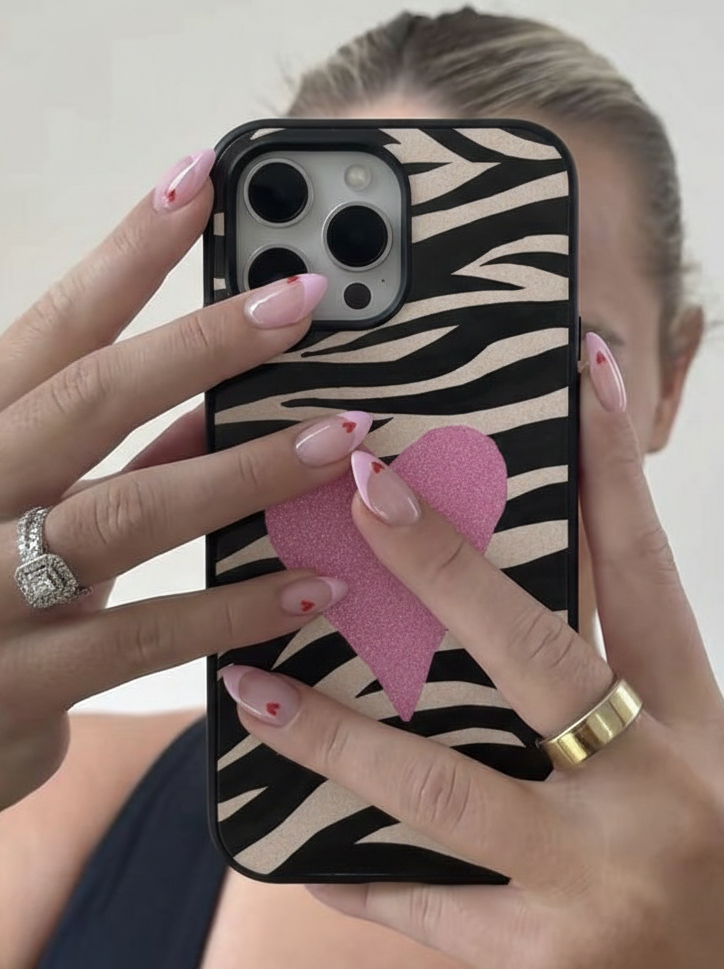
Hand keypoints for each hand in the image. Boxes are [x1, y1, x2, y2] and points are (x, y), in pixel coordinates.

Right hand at [0, 148, 371, 810]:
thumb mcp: (28, 505)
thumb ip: (113, 457)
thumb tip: (217, 403)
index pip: (54, 329)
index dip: (126, 254)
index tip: (200, 180)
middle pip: (91, 397)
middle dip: (203, 343)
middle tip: (304, 297)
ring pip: (129, 511)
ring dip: (246, 470)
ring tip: (344, 439)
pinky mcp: (20, 687)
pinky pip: (146, 636)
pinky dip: (236, 608)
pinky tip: (316, 585)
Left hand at [223, 339, 723, 968]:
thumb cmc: (723, 896)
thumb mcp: (687, 777)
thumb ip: (613, 703)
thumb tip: (496, 622)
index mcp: (694, 728)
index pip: (649, 572)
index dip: (615, 468)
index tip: (576, 371)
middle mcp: (651, 789)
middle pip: (533, 649)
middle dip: (443, 562)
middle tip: (364, 485)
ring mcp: (593, 879)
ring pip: (438, 783)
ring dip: (338, 733)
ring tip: (256, 690)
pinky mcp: (542, 963)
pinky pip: (419, 903)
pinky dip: (354, 867)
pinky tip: (294, 843)